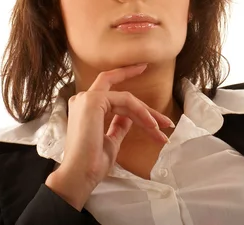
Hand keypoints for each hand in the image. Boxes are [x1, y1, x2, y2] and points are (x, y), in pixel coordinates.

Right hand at [45, 63, 172, 209]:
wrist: (79, 175)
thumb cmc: (92, 163)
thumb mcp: (110, 140)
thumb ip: (119, 125)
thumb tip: (130, 117)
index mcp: (84, 107)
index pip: (108, 87)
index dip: (124, 75)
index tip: (142, 69)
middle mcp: (83, 99)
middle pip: (119, 90)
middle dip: (143, 97)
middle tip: (164, 113)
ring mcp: (86, 99)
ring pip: (126, 98)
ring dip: (147, 113)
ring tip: (162, 128)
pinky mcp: (93, 101)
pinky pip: (125, 102)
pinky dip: (141, 113)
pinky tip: (152, 125)